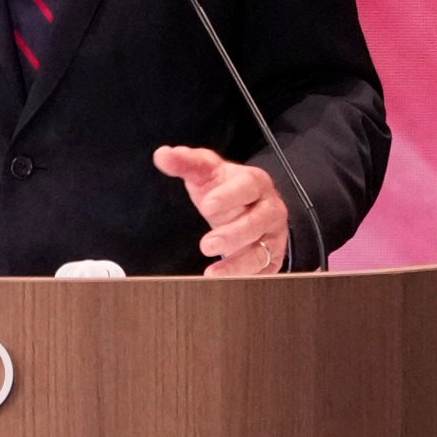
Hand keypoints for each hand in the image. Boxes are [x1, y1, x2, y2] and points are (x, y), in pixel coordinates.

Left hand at [156, 144, 295, 278]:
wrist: (251, 207)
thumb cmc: (226, 188)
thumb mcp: (207, 172)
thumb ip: (185, 162)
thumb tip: (163, 155)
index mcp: (254, 182)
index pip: (247, 186)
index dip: (229, 196)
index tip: (207, 206)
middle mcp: (270, 208)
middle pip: (258, 221)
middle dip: (233, 234)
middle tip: (207, 245)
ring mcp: (273, 235)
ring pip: (263, 251)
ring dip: (238, 264)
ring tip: (212, 274)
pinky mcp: (273, 257)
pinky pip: (264, 270)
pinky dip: (246, 278)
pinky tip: (226, 281)